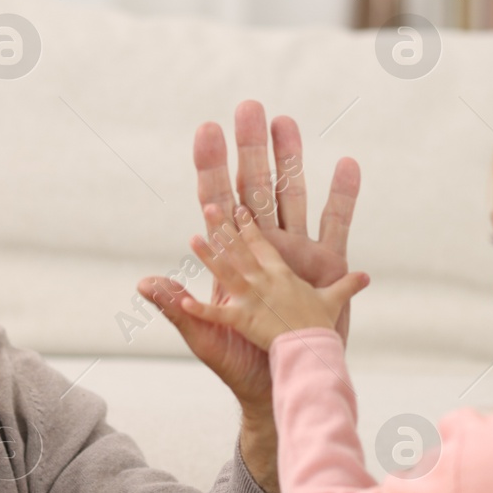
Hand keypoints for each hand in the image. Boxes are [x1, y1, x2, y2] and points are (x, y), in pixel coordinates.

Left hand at [136, 101, 360, 406]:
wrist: (283, 383)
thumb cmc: (239, 364)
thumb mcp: (206, 337)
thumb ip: (179, 309)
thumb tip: (144, 284)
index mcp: (233, 259)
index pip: (219, 202)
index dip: (212, 167)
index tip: (207, 130)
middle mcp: (265, 248)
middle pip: (257, 188)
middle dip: (252, 149)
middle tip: (249, 108)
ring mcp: (297, 253)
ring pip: (294, 194)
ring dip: (291, 158)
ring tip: (287, 122)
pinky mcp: (328, 268)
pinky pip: (338, 224)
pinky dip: (343, 195)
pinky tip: (348, 164)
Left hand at [179, 205, 369, 349]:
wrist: (316, 359)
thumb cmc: (324, 333)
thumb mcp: (334, 304)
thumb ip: (345, 287)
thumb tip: (366, 276)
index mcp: (283, 276)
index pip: (262, 245)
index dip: (249, 225)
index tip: (238, 207)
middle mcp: (267, 282)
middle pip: (242, 250)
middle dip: (226, 227)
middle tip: (211, 205)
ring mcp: (255, 301)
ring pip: (228, 272)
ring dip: (210, 256)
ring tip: (192, 238)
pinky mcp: (247, 322)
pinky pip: (219, 315)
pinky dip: (201, 310)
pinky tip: (184, 302)